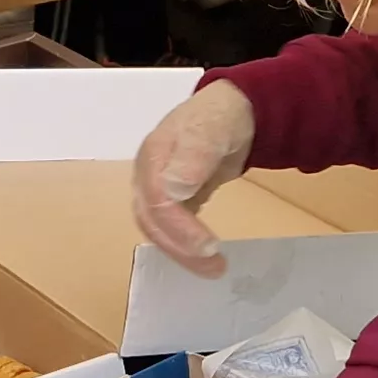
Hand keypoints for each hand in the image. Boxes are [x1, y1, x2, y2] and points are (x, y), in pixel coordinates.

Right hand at [132, 80, 258, 275]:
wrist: (230, 109)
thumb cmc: (221, 116)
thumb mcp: (212, 130)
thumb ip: (194, 156)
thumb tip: (172, 191)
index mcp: (153, 156)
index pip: (157, 201)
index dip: (179, 228)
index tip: (209, 247)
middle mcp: (148, 175)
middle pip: (151, 220)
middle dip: (179, 248)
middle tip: (214, 267)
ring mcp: (156, 187)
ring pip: (157, 228)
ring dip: (180, 252)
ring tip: (213, 268)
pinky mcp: (170, 198)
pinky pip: (168, 227)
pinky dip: (183, 244)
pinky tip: (203, 256)